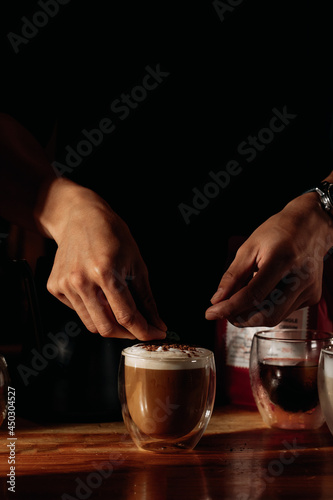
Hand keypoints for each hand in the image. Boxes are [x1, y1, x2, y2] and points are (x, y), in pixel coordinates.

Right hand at [43, 181, 166, 339]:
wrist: (80, 217)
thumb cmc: (111, 234)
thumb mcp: (137, 262)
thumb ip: (146, 298)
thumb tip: (156, 323)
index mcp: (105, 271)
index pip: (126, 316)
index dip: (145, 330)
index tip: (156, 334)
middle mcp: (82, 280)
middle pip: (107, 328)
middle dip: (128, 333)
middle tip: (140, 328)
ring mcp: (65, 284)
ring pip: (91, 324)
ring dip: (110, 324)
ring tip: (121, 310)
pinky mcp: (55, 287)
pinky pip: (78, 311)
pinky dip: (93, 310)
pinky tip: (99, 295)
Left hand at [205, 193, 332, 326]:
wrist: (311, 225)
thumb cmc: (280, 231)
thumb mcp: (249, 247)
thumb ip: (232, 275)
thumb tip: (217, 299)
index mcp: (282, 260)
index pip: (253, 295)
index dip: (229, 308)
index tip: (212, 313)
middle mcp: (300, 278)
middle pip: (267, 314)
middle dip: (241, 318)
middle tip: (225, 311)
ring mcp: (309, 290)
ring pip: (275, 317)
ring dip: (253, 314)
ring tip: (243, 299)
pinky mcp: (312, 297)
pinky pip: (284, 312)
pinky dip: (268, 308)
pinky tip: (264, 293)